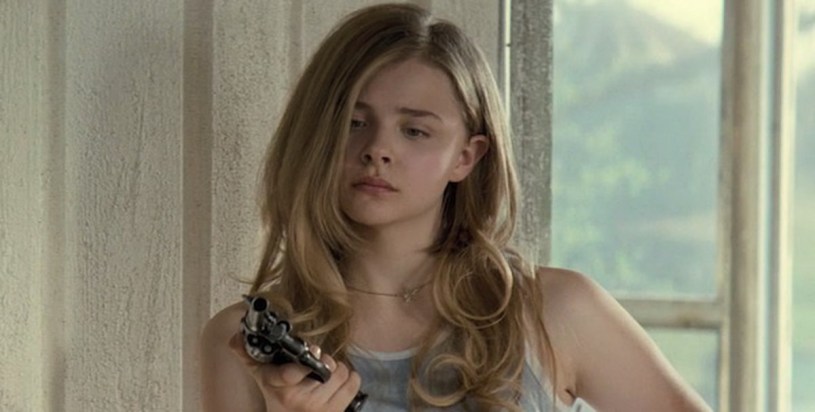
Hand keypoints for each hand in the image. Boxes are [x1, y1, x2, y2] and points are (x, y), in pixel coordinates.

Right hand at [229, 332, 361, 411]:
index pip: (294, 371)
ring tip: (327, 374)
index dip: (309, 357)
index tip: (314, 350)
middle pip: (328, 365)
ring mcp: (319, 408)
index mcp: (280, 387)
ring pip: (342, 373)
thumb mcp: (262, 378)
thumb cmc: (276, 399)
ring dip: (339, 371)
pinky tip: (339, 382)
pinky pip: (354, 383)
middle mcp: (300, 400)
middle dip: (326, 361)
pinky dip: (351, 379)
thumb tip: (234, 338)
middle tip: (319, 364)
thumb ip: (248, 356)